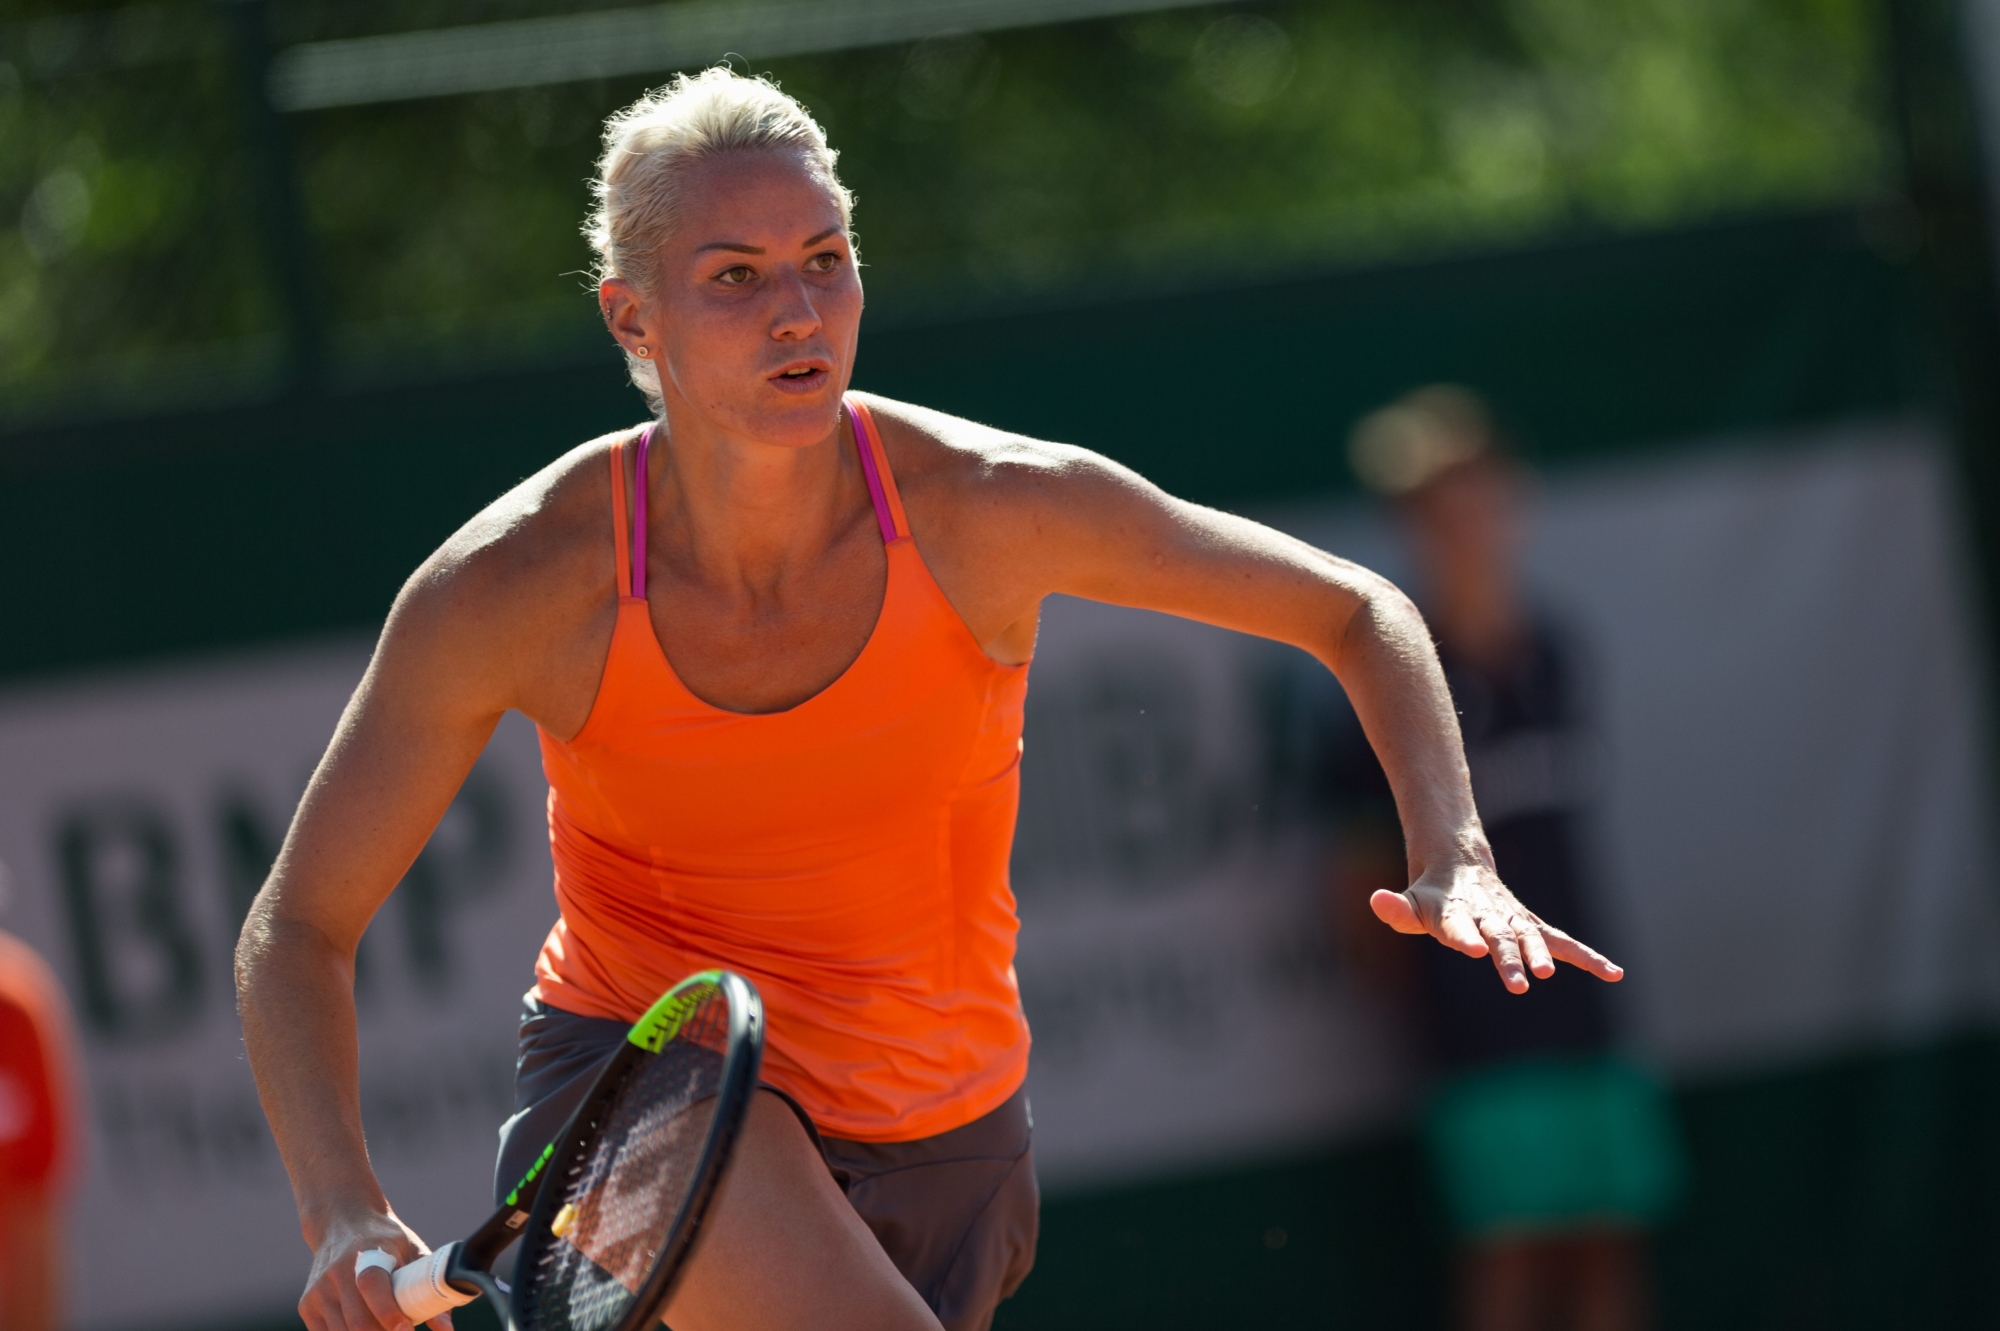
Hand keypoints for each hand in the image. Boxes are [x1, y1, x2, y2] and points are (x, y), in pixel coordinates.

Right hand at [300, 1206, 453, 1330]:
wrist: (342, 1222)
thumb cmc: (386, 1240)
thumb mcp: (413, 1250)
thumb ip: (429, 1286)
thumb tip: (446, 1328)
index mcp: (367, 1254)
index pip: (372, 1286)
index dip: (389, 1312)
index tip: (406, 1329)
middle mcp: (337, 1273)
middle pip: (357, 1322)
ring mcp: (319, 1291)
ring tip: (388, 1329)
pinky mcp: (307, 1306)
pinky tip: (368, 1328)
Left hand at [1369, 856, 1622, 993]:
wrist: (1459, 867)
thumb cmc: (1430, 898)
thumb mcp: (1409, 905)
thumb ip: (1395, 909)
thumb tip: (1376, 900)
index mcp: (1453, 911)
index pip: (1457, 926)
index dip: (1463, 936)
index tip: (1472, 949)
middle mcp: (1487, 915)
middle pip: (1499, 937)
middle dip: (1508, 958)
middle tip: (1519, 981)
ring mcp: (1513, 921)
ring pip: (1530, 938)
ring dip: (1541, 954)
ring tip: (1548, 973)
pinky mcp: (1532, 928)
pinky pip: (1563, 944)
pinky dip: (1588, 958)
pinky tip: (1614, 973)